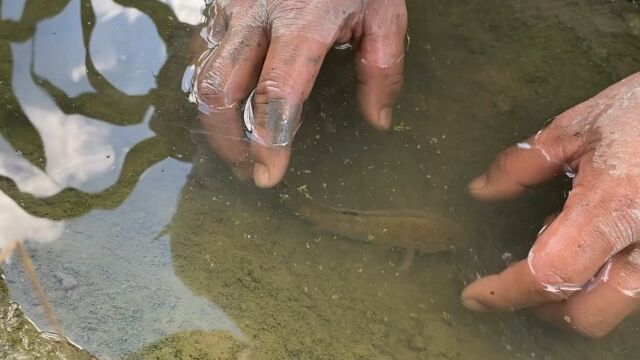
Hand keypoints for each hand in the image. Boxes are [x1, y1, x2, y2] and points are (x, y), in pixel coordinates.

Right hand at [189, 0, 406, 186]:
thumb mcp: (384, 11)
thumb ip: (382, 69)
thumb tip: (378, 120)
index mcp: (304, 20)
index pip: (277, 94)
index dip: (269, 141)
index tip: (268, 176)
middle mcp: (257, 14)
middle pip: (219, 91)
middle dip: (227, 140)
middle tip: (247, 169)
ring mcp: (232, 5)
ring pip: (201, 72)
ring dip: (214, 119)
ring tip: (237, 145)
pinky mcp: (221, 0)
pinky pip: (202, 49)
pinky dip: (210, 84)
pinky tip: (229, 102)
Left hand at [462, 72, 639, 337]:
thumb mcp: (576, 128)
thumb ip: (522, 164)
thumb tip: (481, 191)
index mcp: (613, 206)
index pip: (551, 273)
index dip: (507, 293)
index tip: (474, 296)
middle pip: (586, 314)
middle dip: (541, 307)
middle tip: (512, 279)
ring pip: (613, 307)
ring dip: (573, 296)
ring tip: (555, 243)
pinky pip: (633, 288)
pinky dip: (600, 280)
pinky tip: (589, 240)